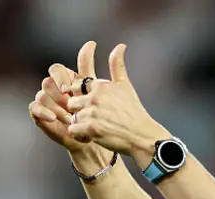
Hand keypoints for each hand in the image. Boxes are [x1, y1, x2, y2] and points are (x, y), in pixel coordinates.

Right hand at [28, 41, 111, 154]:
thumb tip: (109, 43)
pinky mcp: (41, 115)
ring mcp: (48, 101)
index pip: (57, 69)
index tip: (69, 88)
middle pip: (49, 80)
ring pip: (42, 93)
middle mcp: (56, 89)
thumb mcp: (107, 90)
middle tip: (68, 99)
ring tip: (68, 115)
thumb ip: (106, 67)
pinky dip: (43, 111)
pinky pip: (34, 107)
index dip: (61, 76)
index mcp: (69, 81)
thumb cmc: (103, 116)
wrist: (97, 139)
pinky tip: (55, 118)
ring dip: (55, 103)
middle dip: (58, 89)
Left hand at [66, 43, 169, 160]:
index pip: (77, 86)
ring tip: (97, 128)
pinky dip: (81, 135)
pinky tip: (93, 136)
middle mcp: (95, 98)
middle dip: (80, 111)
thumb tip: (120, 45)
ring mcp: (93, 114)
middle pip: (72, 103)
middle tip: (96, 119)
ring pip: (73, 118)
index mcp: (100, 86)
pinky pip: (74, 131)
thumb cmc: (134, 111)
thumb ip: (117, 65)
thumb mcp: (125, 85)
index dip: (82, 96)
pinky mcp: (92, 129)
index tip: (93, 105)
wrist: (142, 135)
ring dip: (82, 125)